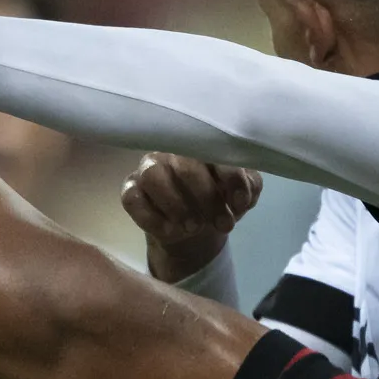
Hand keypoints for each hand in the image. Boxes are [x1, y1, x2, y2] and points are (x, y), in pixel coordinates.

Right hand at [121, 153, 261, 283]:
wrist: (194, 228)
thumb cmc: (219, 201)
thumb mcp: (242, 196)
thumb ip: (248, 188)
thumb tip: (240, 197)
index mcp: (203, 146)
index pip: (215, 150)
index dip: (230, 177)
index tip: (240, 204)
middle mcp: (172, 152)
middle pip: (184, 165)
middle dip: (207, 198)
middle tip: (223, 225)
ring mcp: (147, 168)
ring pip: (153, 176)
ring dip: (176, 205)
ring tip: (193, 228)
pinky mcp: (130, 190)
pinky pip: (132, 199)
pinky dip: (152, 218)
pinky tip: (171, 231)